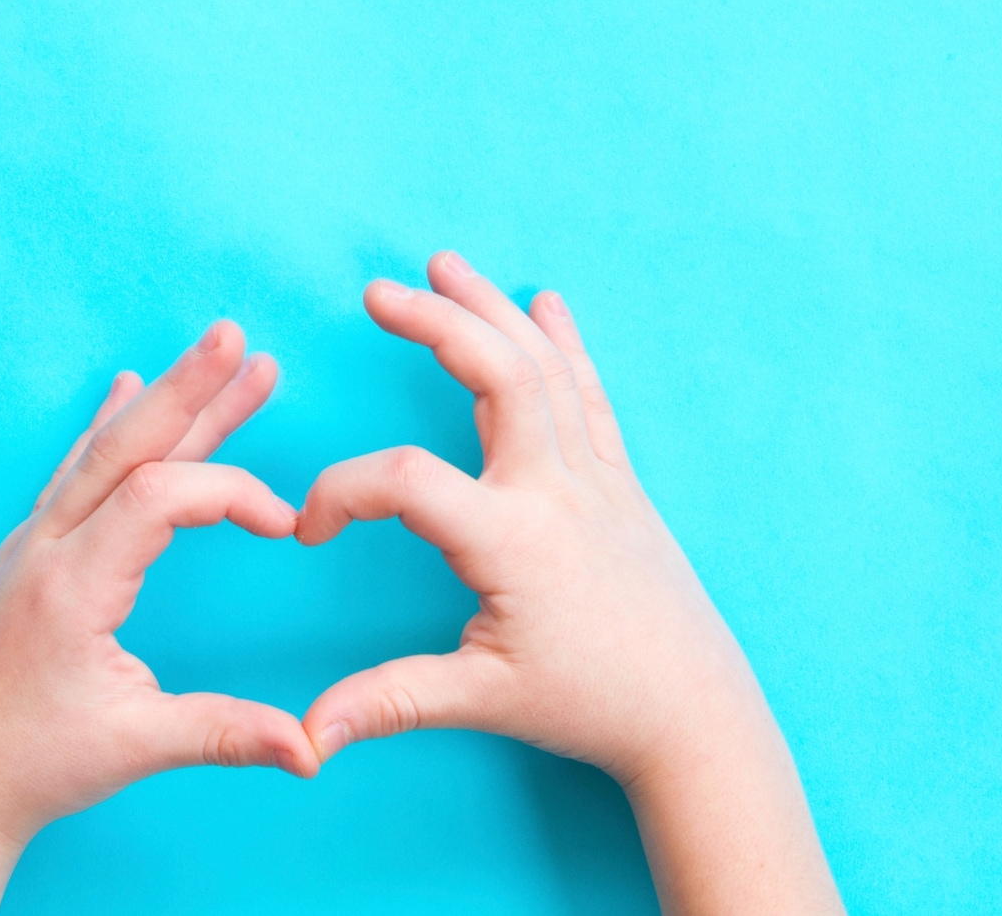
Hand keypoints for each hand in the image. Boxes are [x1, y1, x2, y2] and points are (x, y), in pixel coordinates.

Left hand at [0, 321, 316, 915]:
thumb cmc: (31, 767)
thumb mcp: (136, 746)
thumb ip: (228, 734)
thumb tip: (315, 752)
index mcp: (71, 586)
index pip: (158, 498)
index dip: (231, 496)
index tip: (288, 524)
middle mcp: (43, 548)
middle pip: (124, 445)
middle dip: (188, 389)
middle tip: (239, 338)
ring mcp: (27, 544)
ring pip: (102, 451)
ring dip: (165, 401)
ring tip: (220, 354)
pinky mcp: (25, 554)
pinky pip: (74, 472)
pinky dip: (111, 427)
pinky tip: (126, 386)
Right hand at [298, 252, 841, 915]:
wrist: (695, 714)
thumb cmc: (591, 706)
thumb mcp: (481, 702)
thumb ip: (389, 702)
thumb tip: (306, 737)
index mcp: (514, 542)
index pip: (407, 481)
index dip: (341, 493)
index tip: (307, 529)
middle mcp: (558, 494)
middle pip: (500, 376)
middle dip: (439, 323)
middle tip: (377, 293)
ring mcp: (596, 481)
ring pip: (547, 370)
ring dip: (493, 311)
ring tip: (445, 265)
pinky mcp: (621, 485)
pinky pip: (592, 397)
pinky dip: (567, 345)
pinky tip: (546, 302)